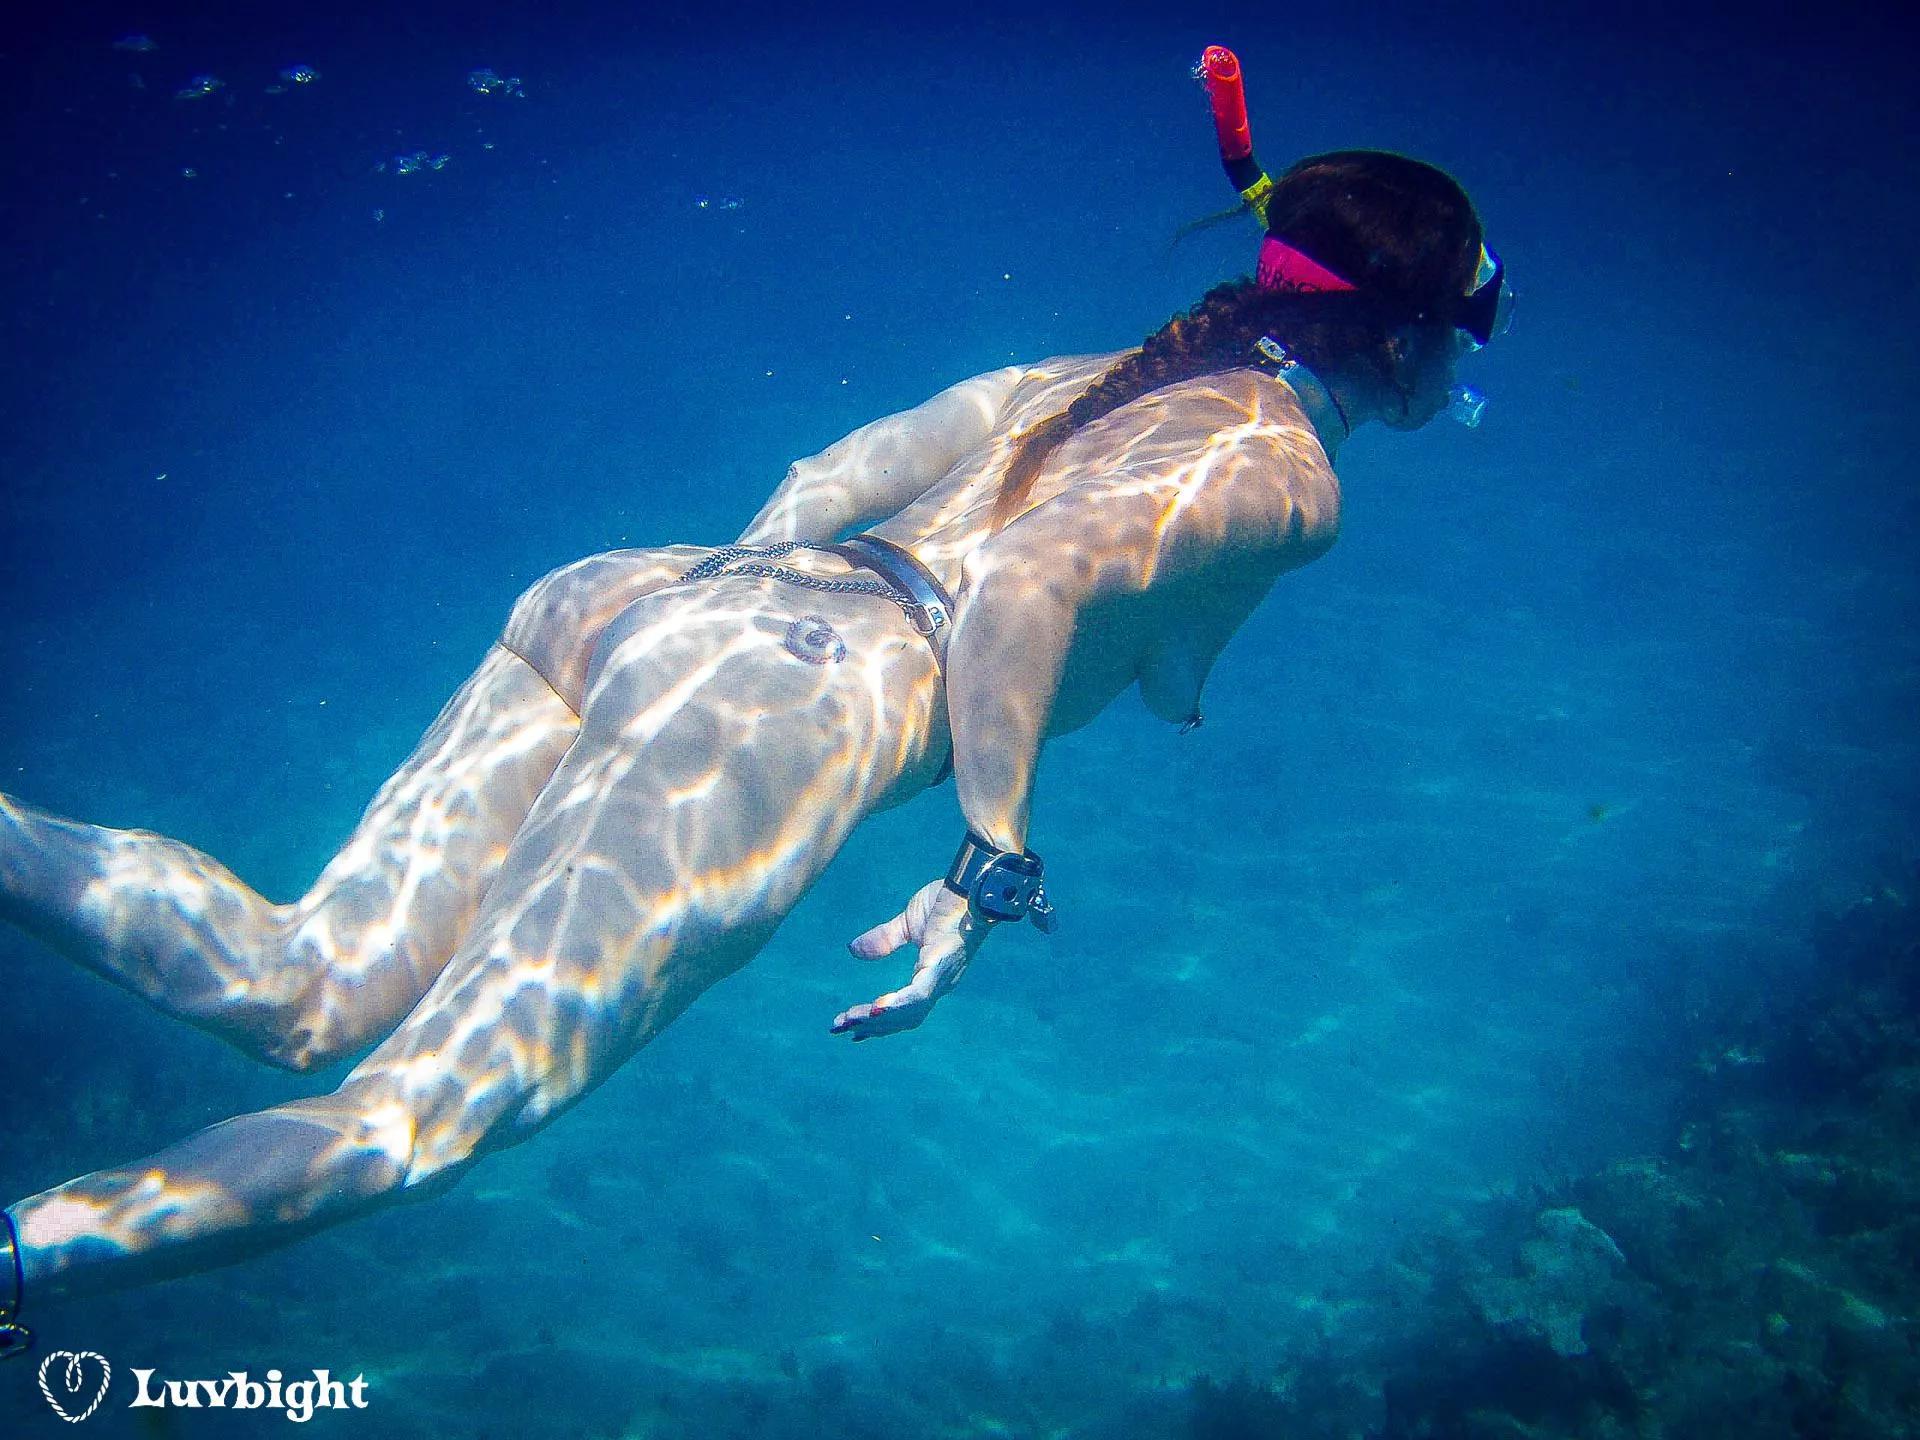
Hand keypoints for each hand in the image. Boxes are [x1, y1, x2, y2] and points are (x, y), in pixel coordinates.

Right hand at [830, 879, 985, 1040]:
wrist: (970, 882)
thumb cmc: (948, 900)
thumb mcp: (907, 923)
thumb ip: (884, 940)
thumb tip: (852, 950)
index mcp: (932, 977)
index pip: (904, 1009)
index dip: (878, 1021)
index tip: (850, 1028)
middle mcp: (938, 984)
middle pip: (903, 1017)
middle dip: (870, 1026)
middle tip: (838, 1027)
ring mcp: (942, 977)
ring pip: (908, 1012)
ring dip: (877, 1020)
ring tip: (850, 1021)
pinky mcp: (941, 965)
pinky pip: (919, 994)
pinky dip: (897, 1005)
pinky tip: (875, 1010)